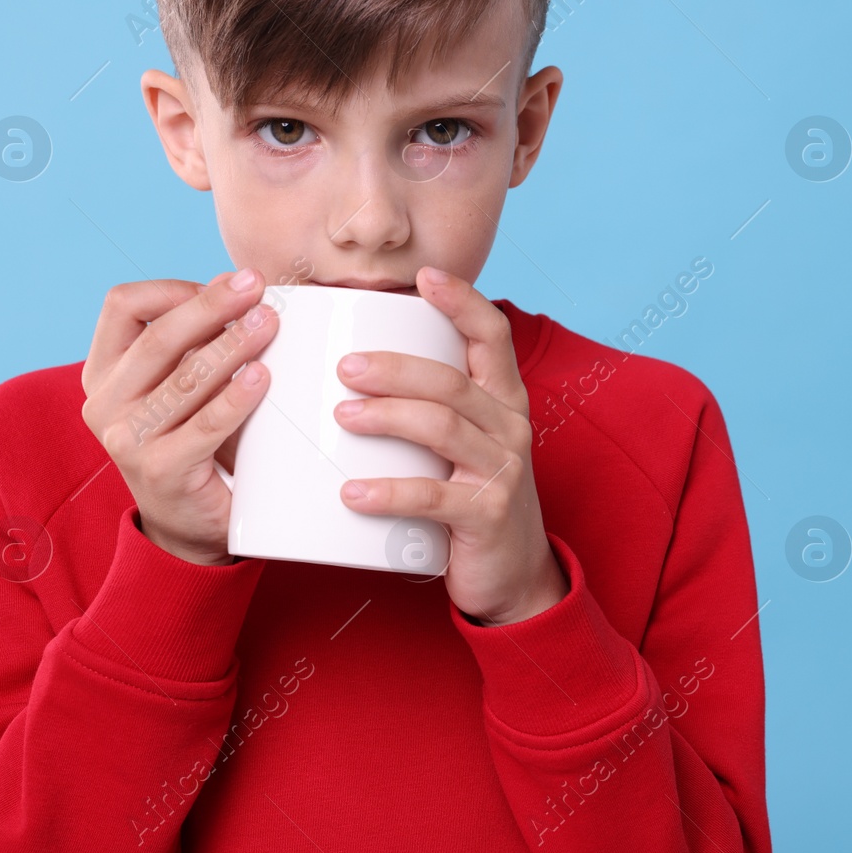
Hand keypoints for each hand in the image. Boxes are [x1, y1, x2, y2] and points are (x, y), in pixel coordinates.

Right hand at [80, 270, 278, 564]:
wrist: (188, 522)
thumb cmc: (193, 438)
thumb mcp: (183, 382)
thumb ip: (200, 337)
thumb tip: (240, 282)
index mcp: (103, 370)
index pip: (123, 306)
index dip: (175, 288)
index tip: (225, 285)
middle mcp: (105, 402)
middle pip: (159, 337)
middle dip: (213, 306)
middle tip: (257, 287)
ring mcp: (127, 439)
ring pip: (186, 378)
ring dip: (233, 345)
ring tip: (270, 323)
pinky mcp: (161, 469)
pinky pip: (206, 425)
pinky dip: (236, 397)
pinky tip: (262, 376)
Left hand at [333, 266, 567, 623]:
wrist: (510, 575)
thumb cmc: (469, 497)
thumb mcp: (462, 445)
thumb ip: (429, 406)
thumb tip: (350, 364)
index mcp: (503, 400)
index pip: (493, 335)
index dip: (462, 301)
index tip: (423, 277)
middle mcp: (510, 427)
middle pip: (452, 381)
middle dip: (396, 367)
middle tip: (345, 366)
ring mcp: (502, 470)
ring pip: (443, 427)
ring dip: (387, 417)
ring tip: (341, 416)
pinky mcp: (487, 515)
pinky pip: (434, 496)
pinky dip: (389, 493)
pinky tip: (351, 493)